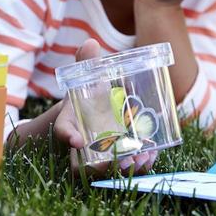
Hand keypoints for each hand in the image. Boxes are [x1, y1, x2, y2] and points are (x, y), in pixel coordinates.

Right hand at [54, 39, 158, 177]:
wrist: (89, 114)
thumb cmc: (86, 97)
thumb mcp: (83, 80)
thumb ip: (86, 64)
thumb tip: (90, 42)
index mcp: (69, 124)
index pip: (62, 132)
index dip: (67, 136)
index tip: (76, 140)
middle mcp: (81, 145)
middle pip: (83, 166)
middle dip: (104, 166)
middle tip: (123, 160)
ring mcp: (97, 156)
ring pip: (106, 172)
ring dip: (126, 169)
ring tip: (144, 158)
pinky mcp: (114, 160)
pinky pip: (123, 169)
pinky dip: (138, 166)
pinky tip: (152, 155)